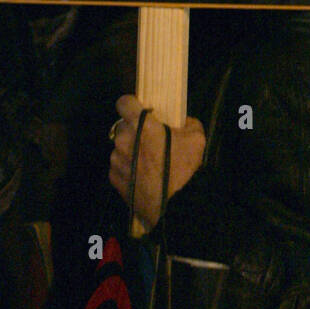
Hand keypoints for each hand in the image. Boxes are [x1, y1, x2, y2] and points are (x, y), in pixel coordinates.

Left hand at [108, 94, 205, 229]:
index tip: (140, 111)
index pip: (123, 102)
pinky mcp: (113, 178)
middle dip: (133, 130)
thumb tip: (180, 121)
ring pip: (120, 147)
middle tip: (149, 140)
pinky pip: (118, 166)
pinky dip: (127, 168)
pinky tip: (142, 176)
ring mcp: (116, 160)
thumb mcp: (196, 137)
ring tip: (147, 162)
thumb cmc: (184, 168)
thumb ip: (186, 122)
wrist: (174, 205)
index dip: (131, 105)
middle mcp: (124, 140)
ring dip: (130, 150)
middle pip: (122, 126)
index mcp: (142, 124)